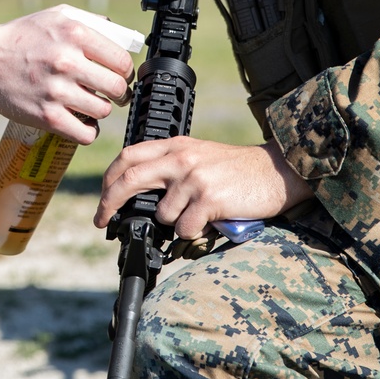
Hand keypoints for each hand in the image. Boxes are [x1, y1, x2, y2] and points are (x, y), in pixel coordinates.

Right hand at [0, 5, 135, 144]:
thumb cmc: (22, 38)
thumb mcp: (56, 16)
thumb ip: (90, 23)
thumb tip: (122, 37)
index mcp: (75, 34)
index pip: (122, 61)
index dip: (126, 72)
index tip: (121, 76)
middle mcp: (67, 62)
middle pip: (118, 88)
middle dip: (120, 93)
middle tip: (113, 93)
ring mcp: (57, 91)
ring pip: (103, 111)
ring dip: (100, 110)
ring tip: (90, 104)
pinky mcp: (47, 117)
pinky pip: (86, 134)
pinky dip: (89, 131)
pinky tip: (82, 121)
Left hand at [94, 137, 313, 238]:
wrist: (278, 171)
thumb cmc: (240, 169)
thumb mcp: (201, 156)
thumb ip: (172, 167)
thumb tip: (141, 198)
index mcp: (176, 145)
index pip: (128, 157)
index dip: (108, 180)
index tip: (102, 199)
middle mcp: (182, 158)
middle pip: (130, 179)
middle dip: (108, 203)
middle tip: (101, 220)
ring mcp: (194, 178)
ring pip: (162, 214)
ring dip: (174, 223)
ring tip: (198, 216)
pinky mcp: (209, 199)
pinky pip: (185, 228)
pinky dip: (194, 233)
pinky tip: (211, 222)